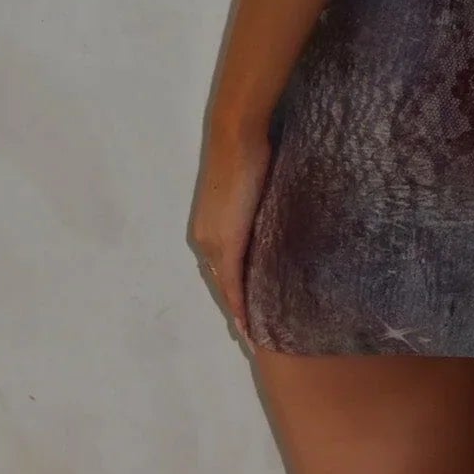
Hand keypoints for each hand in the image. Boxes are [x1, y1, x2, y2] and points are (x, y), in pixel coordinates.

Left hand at [189, 127, 273, 344]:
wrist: (237, 138)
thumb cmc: (247, 155)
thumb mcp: (249, 192)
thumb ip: (252, 214)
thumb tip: (268, 226)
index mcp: (209, 227)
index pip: (219, 269)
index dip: (230, 292)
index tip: (239, 314)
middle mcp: (205, 239)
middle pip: (219, 282)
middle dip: (233, 307)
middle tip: (247, 334)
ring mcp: (213, 242)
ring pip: (225, 285)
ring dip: (238, 309)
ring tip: (251, 334)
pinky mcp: (226, 242)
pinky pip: (231, 282)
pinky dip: (239, 303)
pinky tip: (248, 321)